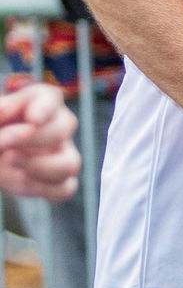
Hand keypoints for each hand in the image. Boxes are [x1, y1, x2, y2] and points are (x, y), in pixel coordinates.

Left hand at [0, 84, 80, 201]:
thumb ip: (2, 110)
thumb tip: (7, 109)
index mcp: (40, 102)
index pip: (51, 98)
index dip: (45, 109)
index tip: (32, 119)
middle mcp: (59, 126)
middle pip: (64, 128)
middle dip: (31, 138)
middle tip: (2, 141)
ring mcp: (63, 155)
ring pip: (71, 164)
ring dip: (39, 166)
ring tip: (9, 161)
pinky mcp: (58, 181)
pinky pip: (65, 189)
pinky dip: (41, 188)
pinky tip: (18, 179)